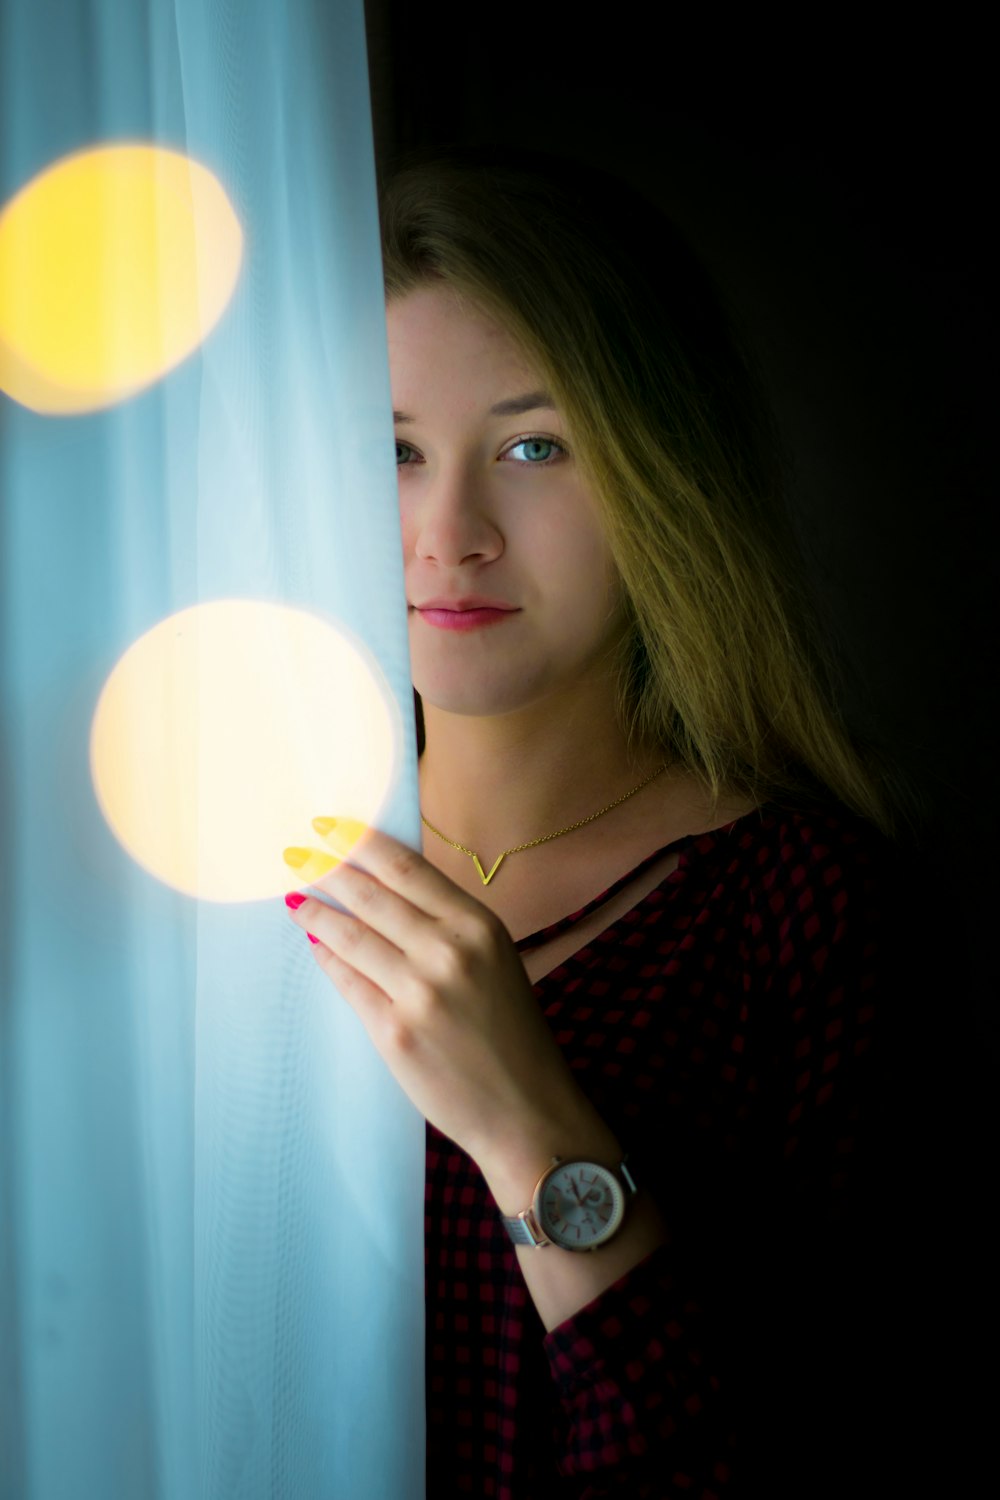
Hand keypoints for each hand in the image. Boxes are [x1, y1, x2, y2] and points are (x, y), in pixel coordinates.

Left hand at [282, 818, 600, 1186]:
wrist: (527, 1110)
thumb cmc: (511, 1033)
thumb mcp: (495, 961)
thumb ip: (448, 926)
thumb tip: (385, 891)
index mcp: (480, 925)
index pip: (407, 869)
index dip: (361, 843)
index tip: (330, 826)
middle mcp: (449, 951)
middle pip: (371, 896)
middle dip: (328, 870)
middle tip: (297, 854)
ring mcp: (420, 992)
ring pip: (350, 937)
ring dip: (316, 914)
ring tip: (295, 900)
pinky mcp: (394, 1032)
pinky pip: (348, 982)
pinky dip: (327, 959)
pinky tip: (315, 946)